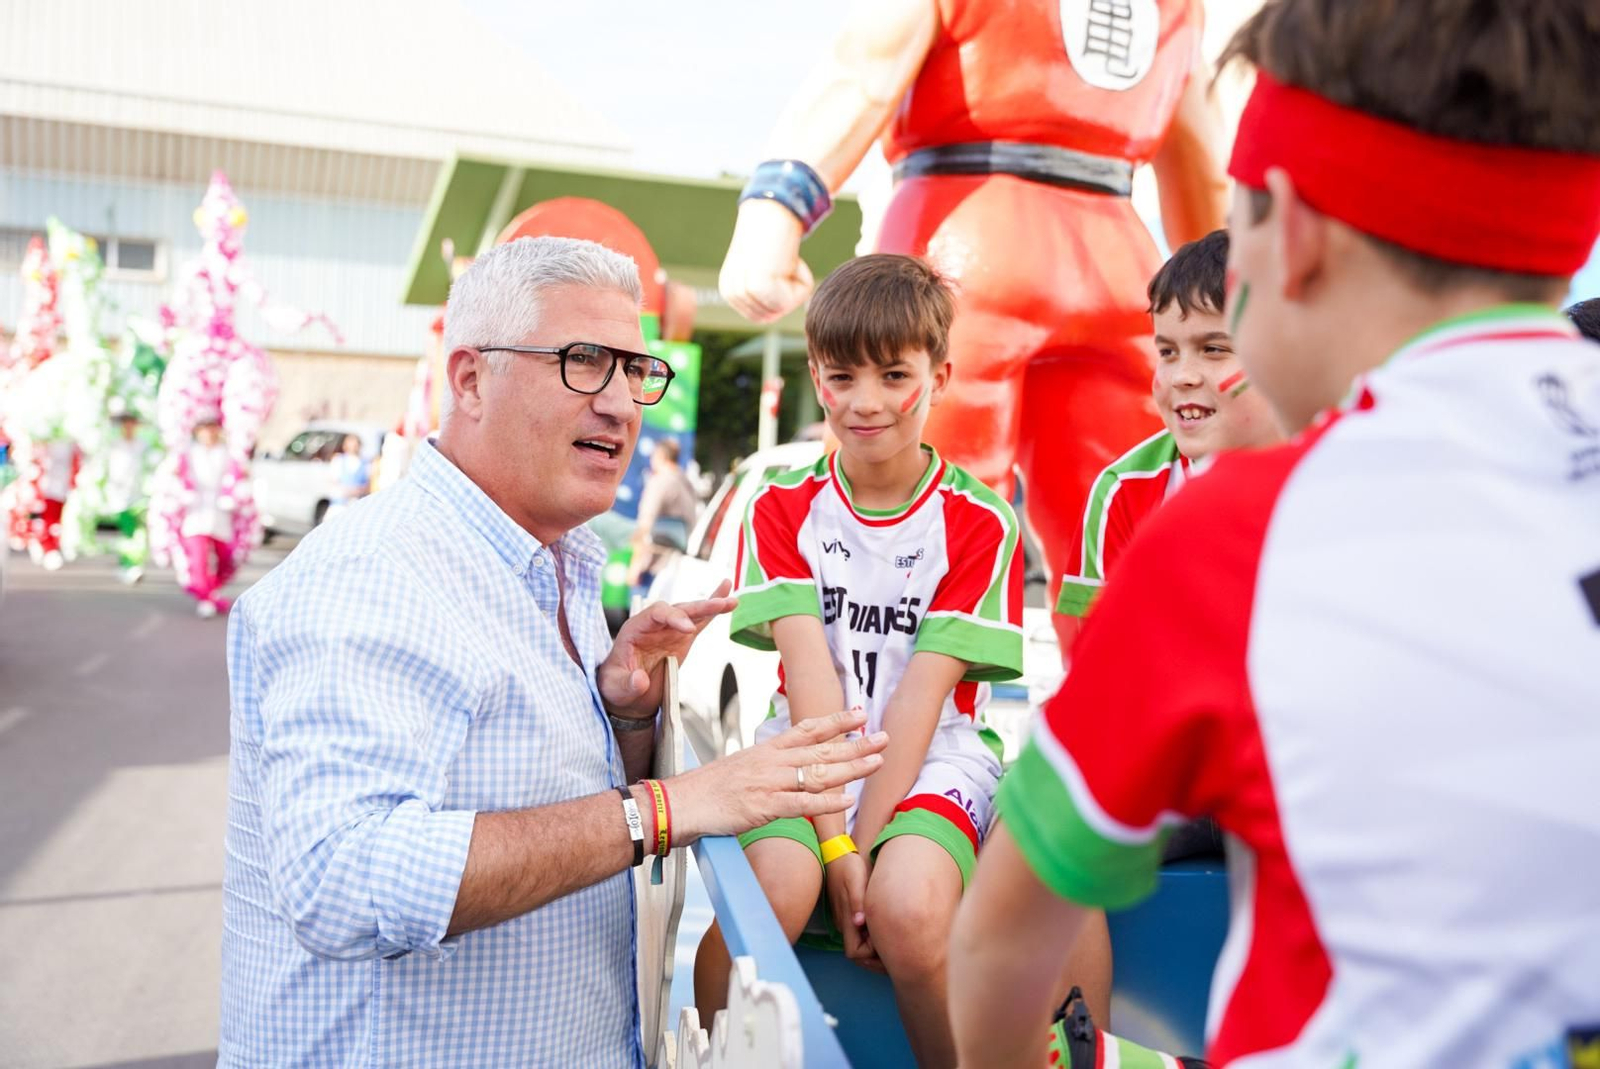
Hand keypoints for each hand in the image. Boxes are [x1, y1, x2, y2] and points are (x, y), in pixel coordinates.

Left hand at [598, 580, 736, 720]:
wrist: (626, 694)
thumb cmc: (616, 686)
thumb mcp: (616, 689)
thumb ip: (628, 684)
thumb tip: (641, 679)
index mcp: (635, 629)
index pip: (655, 613)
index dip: (672, 617)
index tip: (689, 629)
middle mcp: (653, 625)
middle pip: (677, 609)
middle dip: (698, 607)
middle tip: (718, 605)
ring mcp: (669, 631)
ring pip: (691, 613)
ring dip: (710, 606)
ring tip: (731, 601)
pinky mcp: (682, 639)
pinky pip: (699, 622)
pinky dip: (713, 612)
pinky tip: (728, 600)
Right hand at [669, 708, 887, 839]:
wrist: (680, 802)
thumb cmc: (709, 789)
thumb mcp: (742, 766)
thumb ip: (769, 765)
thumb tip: (790, 766)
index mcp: (767, 750)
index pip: (808, 729)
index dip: (836, 721)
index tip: (860, 713)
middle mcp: (772, 761)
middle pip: (821, 749)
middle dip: (855, 743)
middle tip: (884, 737)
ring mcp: (769, 783)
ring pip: (817, 773)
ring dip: (850, 767)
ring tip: (877, 762)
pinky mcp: (763, 807)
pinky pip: (801, 803)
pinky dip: (826, 803)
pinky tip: (847, 800)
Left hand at [718, 199, 812, 323]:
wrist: (775, 208)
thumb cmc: (775, 236)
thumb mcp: (765, 269)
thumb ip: (765, 292)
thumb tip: (772, 314)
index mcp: (729, 292)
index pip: (764, 316)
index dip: (781, 297)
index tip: (778, 268)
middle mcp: (731, 293)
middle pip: (774, 315)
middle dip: (788, 293)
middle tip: (784, 263)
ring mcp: (743, 290)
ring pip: (784, 308)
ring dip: (796, 284)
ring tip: (786, 259)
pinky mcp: (759, 285)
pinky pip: (793, 300)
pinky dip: (802, 279)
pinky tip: (790, 259)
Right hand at [826, 851, 882, 972]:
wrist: (837, 851)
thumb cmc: (848, 865)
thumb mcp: (855, 880)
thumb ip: (857, 902)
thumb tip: (859, 922)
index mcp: (846, 919)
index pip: (856, 953)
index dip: (871, 952)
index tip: (884, 937)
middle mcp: (844, 925)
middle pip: (860, 954)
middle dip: (877, 954)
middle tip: (896, 942)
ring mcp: (846, 920)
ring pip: (861, 944)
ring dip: (876, 944)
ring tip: (894, 931)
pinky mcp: (850, 913)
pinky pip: (862, 932)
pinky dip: (874, 934)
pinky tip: (886, 921)